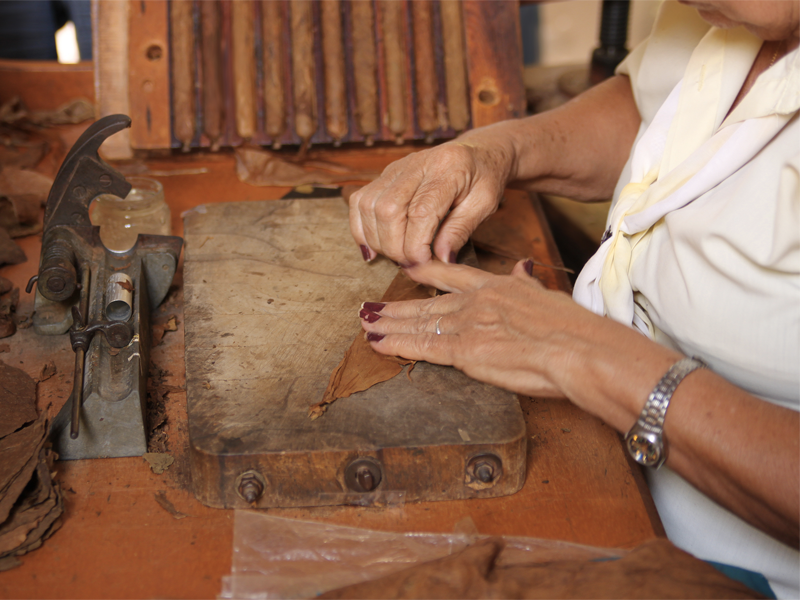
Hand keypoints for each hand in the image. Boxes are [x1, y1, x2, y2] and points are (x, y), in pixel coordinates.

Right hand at [349, 137, 514, 265]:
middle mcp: (416, 164)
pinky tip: (373, 248)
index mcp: (448, 168)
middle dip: (394, 246)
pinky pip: (360, 202)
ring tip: (396, 256)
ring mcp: (396, 168)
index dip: (415, 244)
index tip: (422, 264)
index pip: (420, 211)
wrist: (478, 153)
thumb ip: (461, 230)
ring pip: (369, 206)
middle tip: (410, 264)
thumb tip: (440, 259)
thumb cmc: (484, 178)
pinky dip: (360, 228)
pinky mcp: (385, 174)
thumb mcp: (485, 204)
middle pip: (388, 210)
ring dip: (377, 239)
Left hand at [358, 259, 583, 398]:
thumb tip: (522, 268)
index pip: (455, 276)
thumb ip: (528, 284)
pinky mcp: (465, 351)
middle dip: (397, 306)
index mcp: (499, 287)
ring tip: (366, 324)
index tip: (409, 269)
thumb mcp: (549, 296)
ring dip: (390, 325)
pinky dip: (396, 345)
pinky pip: (422, 346)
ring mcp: (469, 325)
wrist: (580, 349)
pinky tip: (377, 343)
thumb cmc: (575, 329)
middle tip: (371, 307)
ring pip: (419, 322)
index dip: (428, 273)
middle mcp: (478, 301)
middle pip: (428, 303)